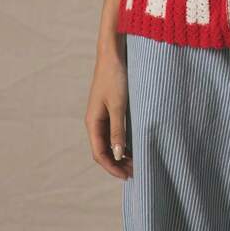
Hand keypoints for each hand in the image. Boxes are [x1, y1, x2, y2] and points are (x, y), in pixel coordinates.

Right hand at [84, 50, 133, 180]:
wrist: (113, 54)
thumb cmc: (115, 77)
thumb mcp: (119, 105)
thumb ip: (118, 130)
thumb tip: (118, 154)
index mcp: (93, 122)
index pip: (100, 153)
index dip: (112, 167)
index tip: (127, 176)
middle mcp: (95, 121)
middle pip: (103, 150)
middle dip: (117, 163)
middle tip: (135, 171)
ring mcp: (102, 114)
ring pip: (109, 141)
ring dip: (120, 153)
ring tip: (136, 161)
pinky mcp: (110, 107)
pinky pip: (114, 131)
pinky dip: (122, 141)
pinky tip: (134, 144)